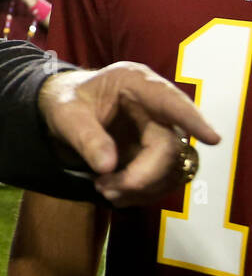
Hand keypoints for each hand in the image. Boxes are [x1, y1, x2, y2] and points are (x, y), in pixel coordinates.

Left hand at [38, 63, 219, 206]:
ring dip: (142, 188)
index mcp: (135, 83)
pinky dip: (141, 193)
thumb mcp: (65, 114)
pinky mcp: (157, 153)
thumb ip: (85, 136)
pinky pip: (164, 180)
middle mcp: (156, 107)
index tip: (212, 138)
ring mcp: (160, 131)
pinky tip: (114, 192)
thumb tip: (108, 166)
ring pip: (172, 168)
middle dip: (142, 175)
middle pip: (169, 147)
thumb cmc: (66, 102)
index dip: (192, 120)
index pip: (170, 102)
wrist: (64, 110)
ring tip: (104, 189)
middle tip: (104, 188)